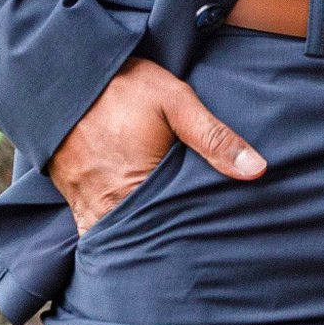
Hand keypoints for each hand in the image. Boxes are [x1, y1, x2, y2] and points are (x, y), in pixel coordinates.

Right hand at [45, 55, 264, 231]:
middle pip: (143, 243)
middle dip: (165, 247)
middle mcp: (108, 205)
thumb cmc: (124, 86)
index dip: (191, 239)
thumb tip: (257, 170)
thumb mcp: (176, 101)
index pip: (172, 231)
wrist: (66, 73)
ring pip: (117, 239)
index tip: (209, 244)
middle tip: (192, 251)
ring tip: (165, 242)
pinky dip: (112, 231)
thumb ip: (214, 137)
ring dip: (139, 240)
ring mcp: (86, 204)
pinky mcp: (72, 196)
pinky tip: (132, 227)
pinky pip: (93, 229)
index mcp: (138, 187)